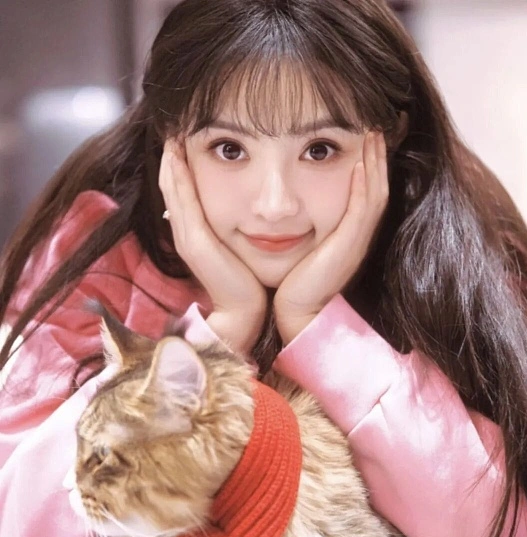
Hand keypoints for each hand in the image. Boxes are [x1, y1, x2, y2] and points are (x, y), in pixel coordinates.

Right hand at [159, 138, 266, 351]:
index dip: (179, 166)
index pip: (182, 191)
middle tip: (174, 128)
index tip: (184, 139)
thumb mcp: (236, 246)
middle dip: (172, 157)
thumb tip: (240, 208)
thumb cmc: (247, 278)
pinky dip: (178, 178)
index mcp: (195, 231)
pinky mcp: (194, 241)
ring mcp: (187, 235)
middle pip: (172, 186)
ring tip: (172, 135)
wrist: (244, 309)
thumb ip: (231, 227)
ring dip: (171, 162)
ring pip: (173, 190)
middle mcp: (186, 231)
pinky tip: (177, 155)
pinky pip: (183, 202)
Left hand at [274, 131, 388, 343]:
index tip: (363, 134)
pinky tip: (360, 163)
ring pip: (375, 192)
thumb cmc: (294, 278)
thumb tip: (293, 203)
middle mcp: (359, 232)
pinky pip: (363, 209)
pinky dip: (364, 185)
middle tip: (375, 124)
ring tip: (372, 133)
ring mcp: (358, 239)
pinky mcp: (350, 246)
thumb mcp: (304, 243)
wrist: (298, 309)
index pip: (366, 188)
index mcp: (349, 230)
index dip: (369, 162)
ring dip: (374, 162)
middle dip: (377, 154)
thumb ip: (307, 222)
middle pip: (377, 185)